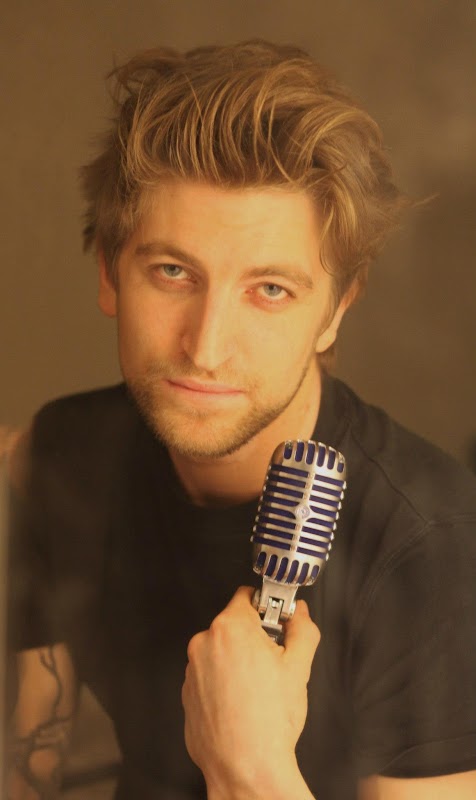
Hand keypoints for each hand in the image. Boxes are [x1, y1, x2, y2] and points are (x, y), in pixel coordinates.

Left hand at [182, 586, 318, 799]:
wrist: (245, 768)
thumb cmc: (267, 722)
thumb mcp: (299, 667)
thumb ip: (302, 629)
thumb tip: (300, 614)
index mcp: (230, 628)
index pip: (247, 596)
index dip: (267, 607)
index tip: (277, 619)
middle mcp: (204, 643)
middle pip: (234, 625)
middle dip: (254, 637)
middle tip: (273, 662)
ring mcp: (192, 669)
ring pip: (221, 652)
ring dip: (237, 661)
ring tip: (258, 689)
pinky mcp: (187, 693)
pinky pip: (209, 676)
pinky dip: (223, 683)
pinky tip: (242, 703)